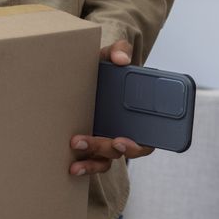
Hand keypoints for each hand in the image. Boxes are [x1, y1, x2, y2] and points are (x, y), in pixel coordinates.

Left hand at [69, 39, 152, 176]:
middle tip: (89, 142)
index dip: (138, 145)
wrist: (88, 71)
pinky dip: (85, 166)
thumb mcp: (112, 55)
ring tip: (75, 160)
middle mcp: (125, 130)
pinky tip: (71, 167)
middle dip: (108, 150)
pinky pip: (93, 161)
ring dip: (93, 163)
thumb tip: (121, 60)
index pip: (147, 138)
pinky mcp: (92, 143)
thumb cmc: (106, 67)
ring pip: (107, 159)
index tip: (121, 141)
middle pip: (124, 150)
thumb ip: (119, 51)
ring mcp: (108, 138)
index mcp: (136, 114)